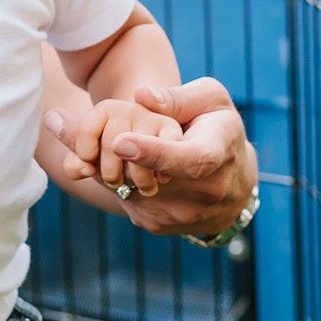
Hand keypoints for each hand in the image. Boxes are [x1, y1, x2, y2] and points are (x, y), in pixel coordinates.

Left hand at [44, 78, 256, 238]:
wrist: (233, 181)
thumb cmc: (217, 127)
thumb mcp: (210, 101)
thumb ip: (176, 97)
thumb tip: (140, 94)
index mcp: (220, 151)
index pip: (189, 159)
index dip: (154, 154)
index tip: (120, 142)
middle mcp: (207, 192)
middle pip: (149, 180)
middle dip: (112, 161)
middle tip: (86, 145)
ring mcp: (184, 216)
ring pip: (130, 194)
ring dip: (109, 171)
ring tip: (107, 149)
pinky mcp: (162, 226)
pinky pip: (126, 204)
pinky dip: (113, 184)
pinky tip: (120, 167)